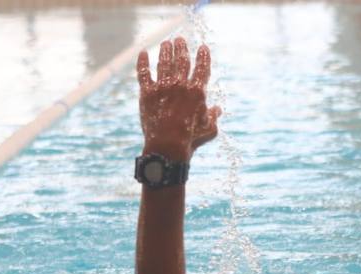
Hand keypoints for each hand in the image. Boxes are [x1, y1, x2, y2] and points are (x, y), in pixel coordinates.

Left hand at [137, 37, 221, 161]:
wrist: (168, 146)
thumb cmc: (191, 140)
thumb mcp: (209, 129)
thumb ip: (213, 117)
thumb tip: (217, 110)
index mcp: (197, 91)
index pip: (202, 68)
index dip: (203, 56)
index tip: (203, 47)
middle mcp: (180, 85)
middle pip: (182, 60)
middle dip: (182, 48)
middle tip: (180, 40)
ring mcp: (163, 87)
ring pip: (164, 62)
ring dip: (166, 51)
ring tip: (166, 43)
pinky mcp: (147, 93)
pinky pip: (143, 73)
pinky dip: (142, 62)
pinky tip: (143, 53)